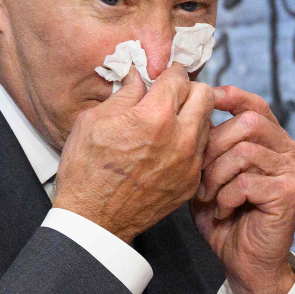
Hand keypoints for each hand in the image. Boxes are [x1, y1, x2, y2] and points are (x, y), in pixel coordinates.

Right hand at [54, 64, 214, 242]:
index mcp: (155, 117)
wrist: (93, 220)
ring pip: (208, 122)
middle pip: (205, 95)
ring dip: (193, 115)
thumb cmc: (87, 170)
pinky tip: (169, 147)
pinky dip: (190, 143)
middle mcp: (180, 138)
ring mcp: (190, 163)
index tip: (163, 76)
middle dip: (188, 89)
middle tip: (172, 95)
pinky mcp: (191, 182)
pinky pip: (202, 151)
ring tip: (170, 122)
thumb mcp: (94, 120)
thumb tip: (138, 76)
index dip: (168, 73)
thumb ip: (124, 93)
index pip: (179, 77)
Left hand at [191, 86, 294, 293]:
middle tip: (199, 173)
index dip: (231, 97)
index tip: (207, 99)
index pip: (255, 105)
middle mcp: (290, 151)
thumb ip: (211, 142)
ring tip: (209, 196)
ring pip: (244, 151)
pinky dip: (226, 197)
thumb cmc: (226, 214)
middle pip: (248, 123)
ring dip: (217, 176)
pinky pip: (246, 181)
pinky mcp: (289, 192)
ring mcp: (293, 171)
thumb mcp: (213, 171)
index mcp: (274, 140)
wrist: (244, 261)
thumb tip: (195, 108)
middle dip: (214, 146)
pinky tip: (223, 210)